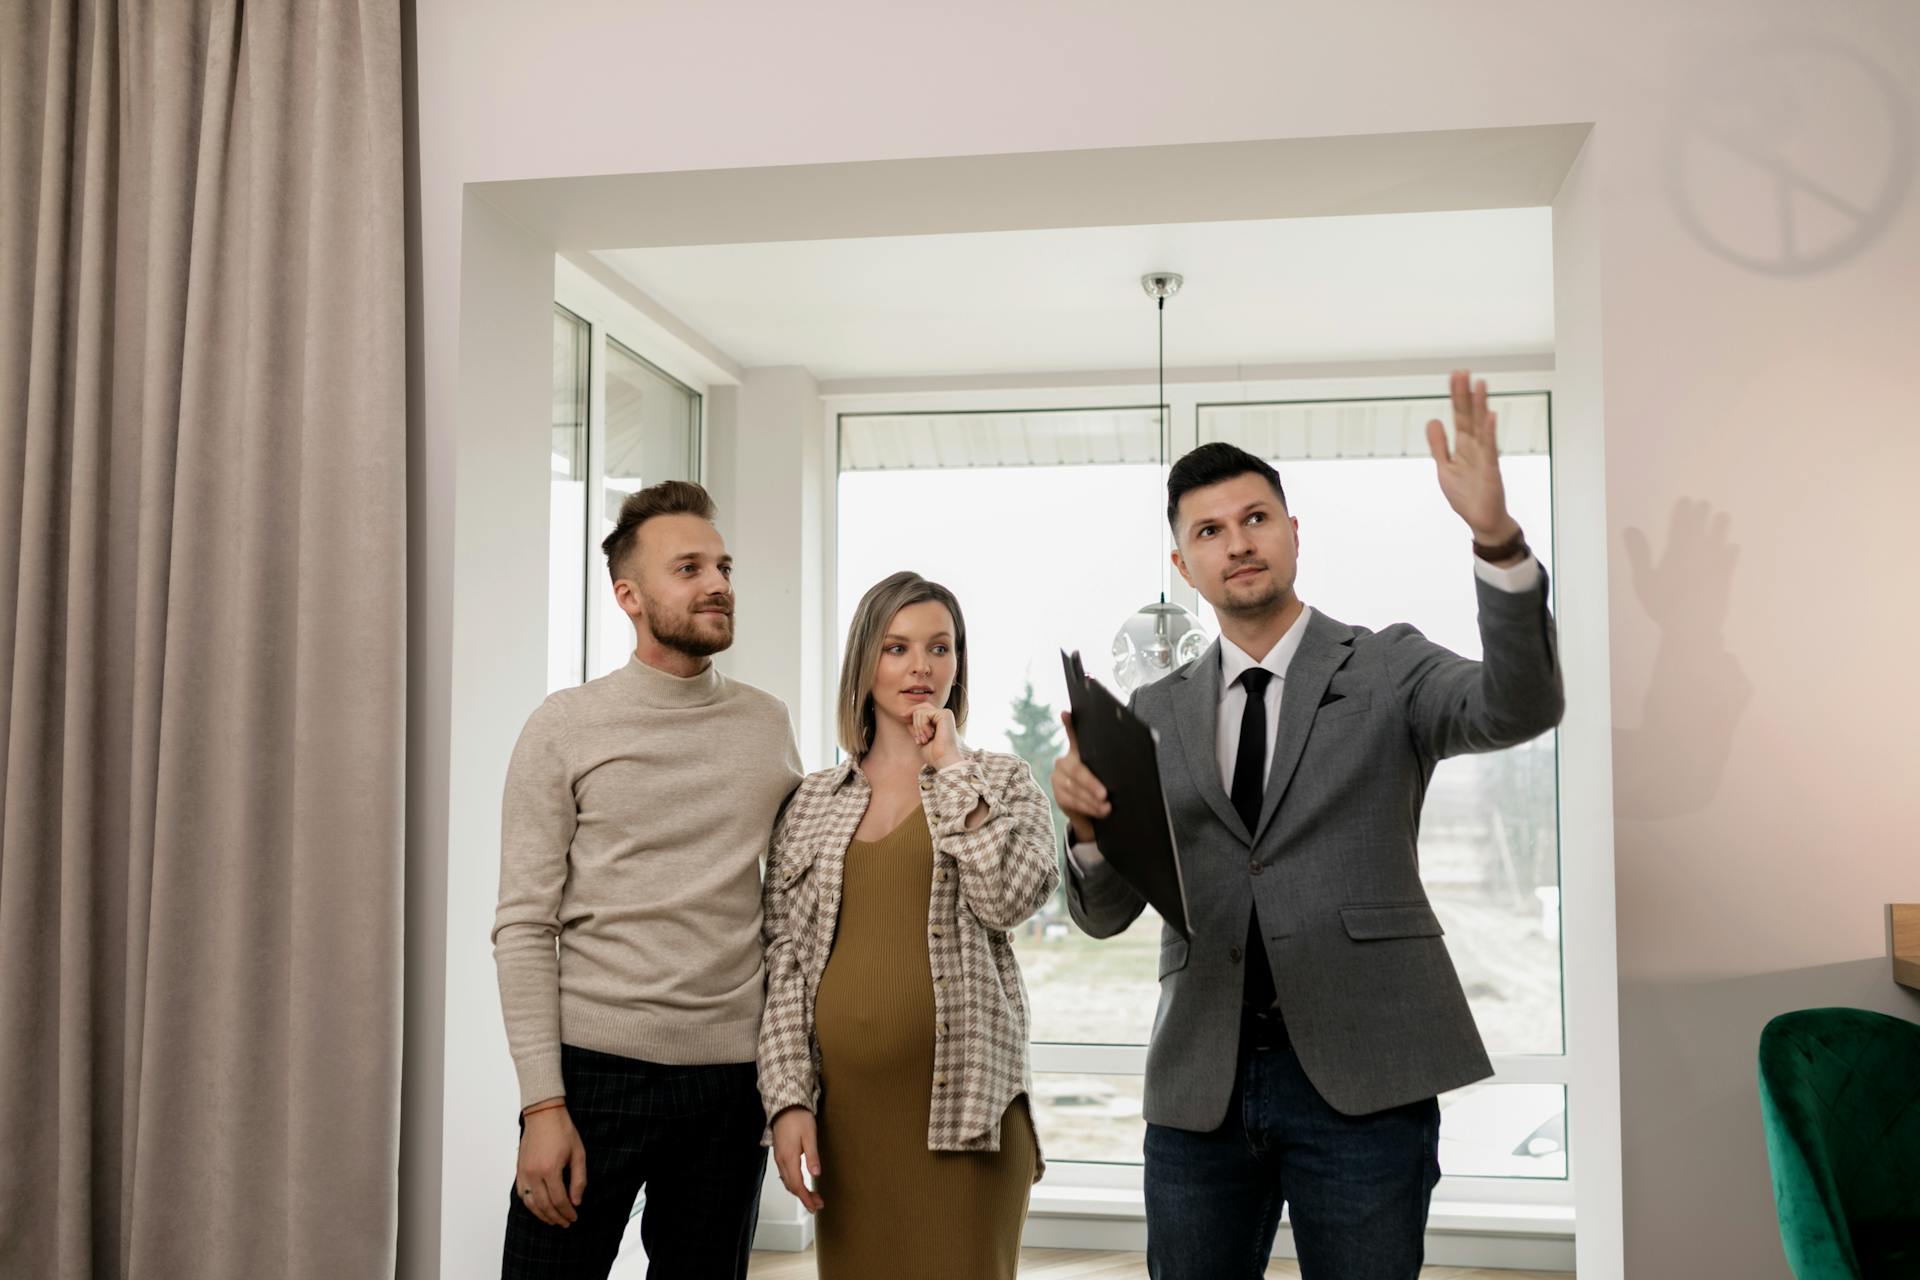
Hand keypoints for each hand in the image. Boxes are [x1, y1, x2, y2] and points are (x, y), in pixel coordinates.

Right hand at [516, 1103, 586, 1226]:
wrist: (543, 1115)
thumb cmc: (563, 1131)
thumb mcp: (578, 1153)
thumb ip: (578, 1179)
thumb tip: (576, 1201)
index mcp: (550, 1169)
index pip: (559, 1200)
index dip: (567, 1212)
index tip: (574, 1217)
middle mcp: (534, 1174)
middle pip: (544, 1205)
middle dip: (556, 1217)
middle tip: (566, 1223)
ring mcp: (524, 1173)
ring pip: (530, 1203)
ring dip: (542, 1215)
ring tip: (553, 1220)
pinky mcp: (519, 1170)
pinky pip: (521, 1194)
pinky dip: (530, 1205)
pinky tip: (538, 1208)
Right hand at [771, 1107, 824, 1212]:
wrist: (785, 1105)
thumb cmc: (798, 1118)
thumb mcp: (810, 1135)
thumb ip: (812, 1156)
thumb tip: (816, 1174)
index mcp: (789, 1157)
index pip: (797, 1185)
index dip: (806, 1198)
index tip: (815, 1206)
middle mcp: (782, 1160)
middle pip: (791, 1186)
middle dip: (804, 1198)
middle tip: (817, 1205)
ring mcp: (779, 1157)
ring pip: (787, 1181)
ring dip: (798, 1191)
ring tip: (811, 1197)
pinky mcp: (779, 1153)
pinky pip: (785, 1174)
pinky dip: (793, 1183)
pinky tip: (800, 1184)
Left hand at [911, 704, 963, 770]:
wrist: (944, 761)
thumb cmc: (934, 754)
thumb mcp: (921, 738)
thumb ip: (915, 727)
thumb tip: (907, 715)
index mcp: (940, 720)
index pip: (921, 711)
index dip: (911, 715)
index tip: (903, 719)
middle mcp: (944, 715)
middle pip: (919, 709)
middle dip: (914, 724)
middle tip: (918, 740)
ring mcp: (945, 713)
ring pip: (919, 712)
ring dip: (918, 728)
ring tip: (925, 740)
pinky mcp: (945, 714)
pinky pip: (924, 714)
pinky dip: (922, 726)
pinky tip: (930, 735)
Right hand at [1050, 712, 1110, 843]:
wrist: (1093, 815)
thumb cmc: (1107, 789)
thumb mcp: (1111, 775)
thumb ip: (1113, 764)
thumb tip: (1141, 753)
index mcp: (1078, 751)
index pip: (1073, 734)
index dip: (1069, 724)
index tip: (1066, 713)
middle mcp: (1064, 761)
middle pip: (1076, 769)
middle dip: (1091, 783)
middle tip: (1104, 794)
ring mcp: (1058, 778)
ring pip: (1074, 788)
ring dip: (1092, 800)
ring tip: (1107, 807)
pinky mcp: (1057, 795)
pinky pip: (1071, 801)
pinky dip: (1087, 807)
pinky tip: (1099, 811)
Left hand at [1425, 370, 1519, 546]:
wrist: (1482, 521)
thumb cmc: (1466, 496)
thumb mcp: (1445, 467)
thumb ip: (1439, 445)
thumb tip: (1432, 420)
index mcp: (1464, 446)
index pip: (1460, 415)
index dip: (1456, 396)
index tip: (1456, 375)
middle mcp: (1475, 447)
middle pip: (1469, 416)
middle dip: (1465, 394)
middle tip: (1463, 371)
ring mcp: (1485, 457)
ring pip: (1481, 427)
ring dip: (1480, 406)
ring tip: (1479, 384)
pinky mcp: (1491, 470)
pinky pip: (1490, 448)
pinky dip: (1489, 432)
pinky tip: (1490, 416)